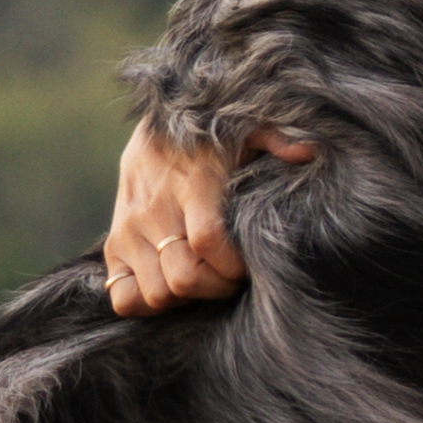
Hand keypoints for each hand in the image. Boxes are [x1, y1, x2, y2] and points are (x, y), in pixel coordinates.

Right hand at [103, 123, 312, 316]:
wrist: (157, 120)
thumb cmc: (213, 133)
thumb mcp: (248, 127)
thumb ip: (278, 138)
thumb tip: (309, 152)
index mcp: (192, 185)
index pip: (209, 242)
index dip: (234, 267)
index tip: (248, 265)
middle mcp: (155, 210)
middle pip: (183, 278)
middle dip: (216, 288)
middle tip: (231, 277)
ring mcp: (129, 230)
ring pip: (155, 294)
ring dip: (185, 298)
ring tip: (204, 277)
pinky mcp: (114, 245)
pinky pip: (121, 297)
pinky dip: (145, 302)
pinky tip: (170, 284)